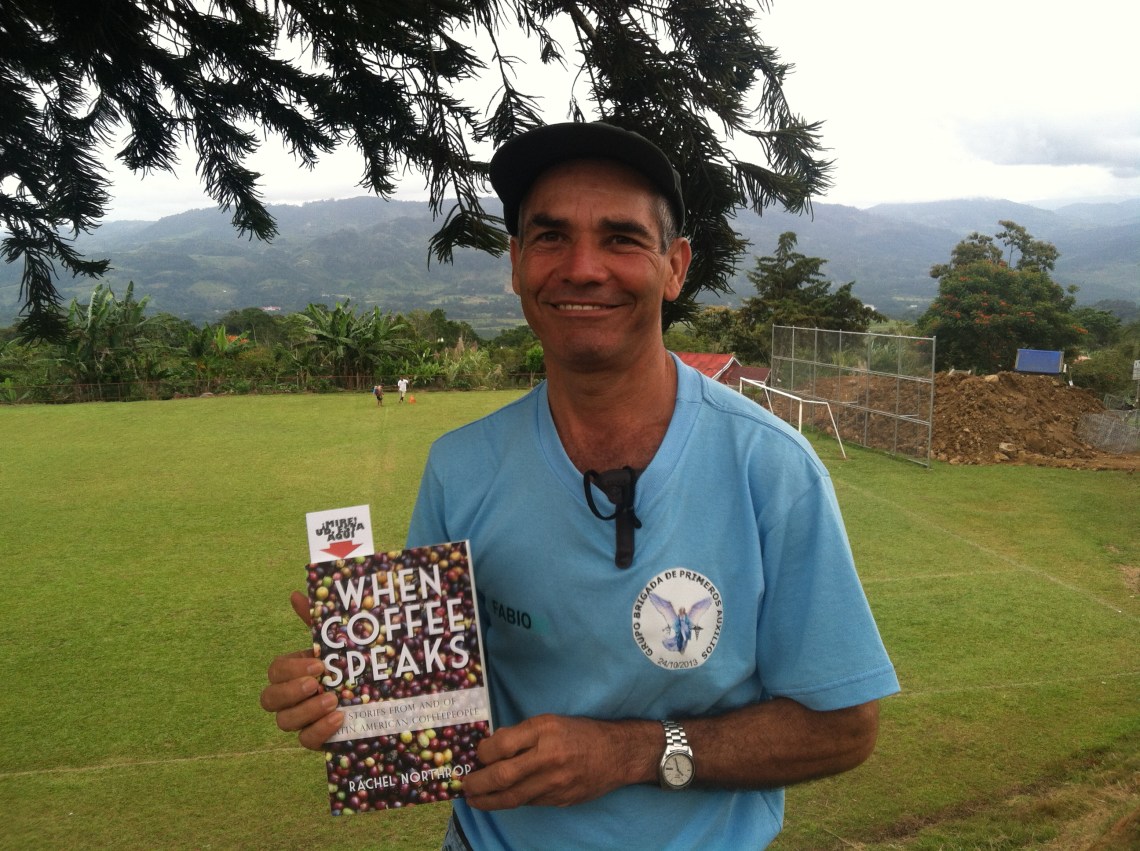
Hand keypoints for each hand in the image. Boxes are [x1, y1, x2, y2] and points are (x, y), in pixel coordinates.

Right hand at [258, 591, 342, 749]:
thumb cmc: (353, 664)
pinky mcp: (318, 740)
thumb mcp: (337, 642)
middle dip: (290, 691)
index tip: (319, 664)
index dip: (291, 669)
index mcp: (294, 673)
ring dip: (306, 711)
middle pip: (269, 699)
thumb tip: (295, 594)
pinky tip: (339, 717)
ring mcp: (303, 721)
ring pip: (284, 722)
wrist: (382, 696)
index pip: (275, 671)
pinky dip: (320, 730)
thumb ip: (316, 621)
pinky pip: (306, 740)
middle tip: (317, 683)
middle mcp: (292, 698)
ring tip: (333, 700)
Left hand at [462, 714, 657, 809]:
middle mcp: (548, 757)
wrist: (618, 753)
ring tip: (475, 800)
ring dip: (489, 801)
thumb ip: (521, 733)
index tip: (476, 756)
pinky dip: (513, 801)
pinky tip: (502, 799)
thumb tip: (492, 745)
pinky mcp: (561, 799)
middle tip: (465, 786)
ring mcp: (555, 782)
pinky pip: (530, 803)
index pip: (502, 745)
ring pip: (513, 797)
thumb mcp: (550, 721)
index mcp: (544, 730)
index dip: (483, 753)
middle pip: (503, 776)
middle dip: (478, 784)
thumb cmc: (581, 732)